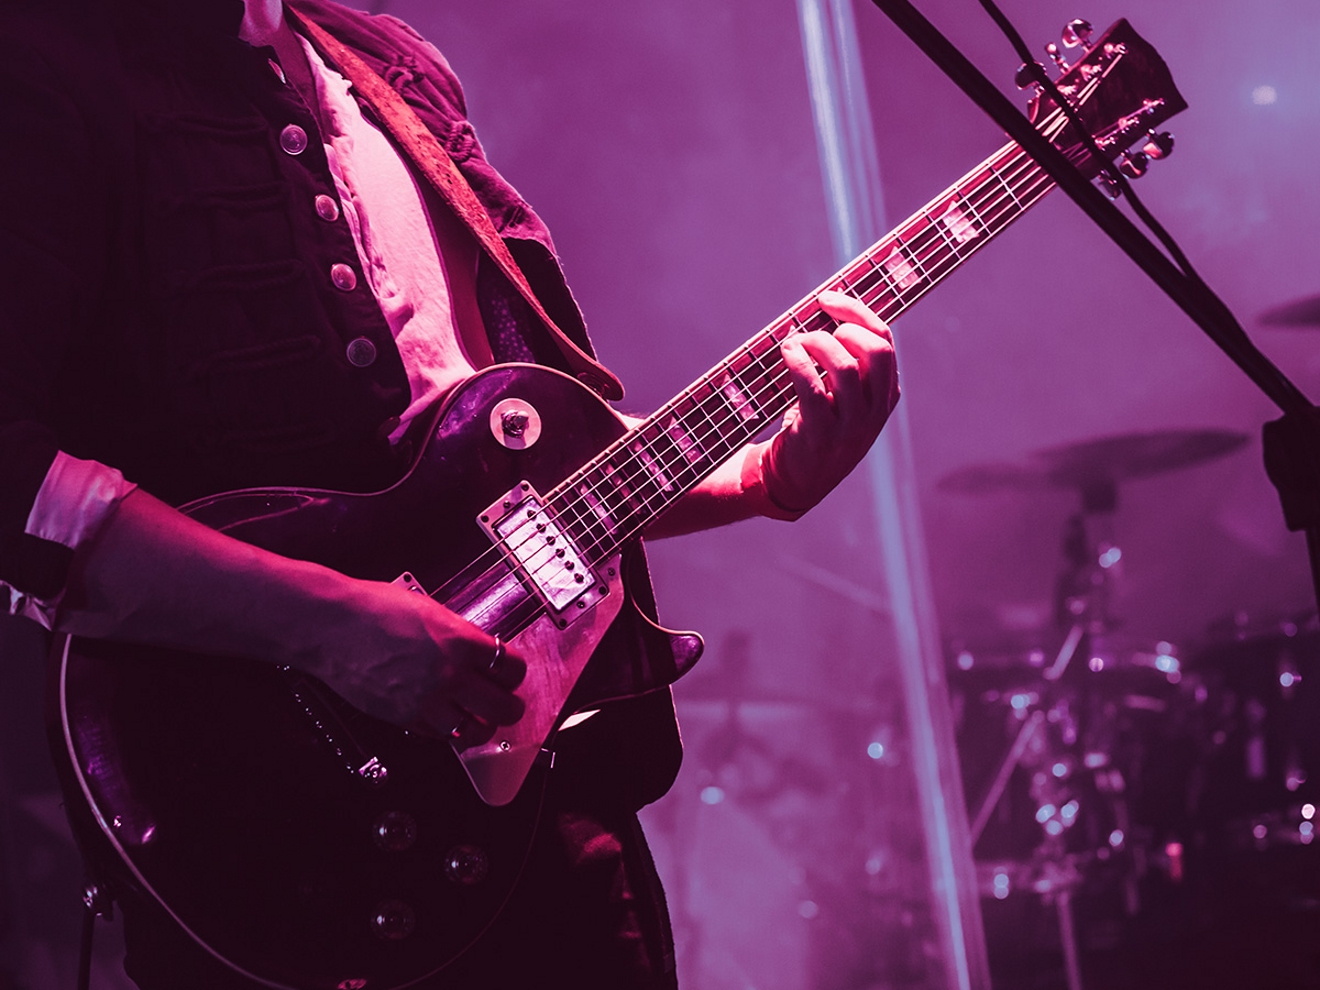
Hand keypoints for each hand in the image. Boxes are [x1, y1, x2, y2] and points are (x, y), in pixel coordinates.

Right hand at [314, 579, 525, 747]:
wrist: (331, 625)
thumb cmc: (372, 609)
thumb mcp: (430, 609)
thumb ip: (459, 633)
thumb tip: (479, 650)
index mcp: (459, 641)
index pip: (511, 667)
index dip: (515, 671)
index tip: (511, 672)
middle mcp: (447, 674)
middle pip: (502, 707)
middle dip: (511, 706)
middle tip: (509, 703)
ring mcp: (425, 699)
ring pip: (473, 731)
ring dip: (482, 726)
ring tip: (481, 719)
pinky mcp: (403, 717)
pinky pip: (439, 735)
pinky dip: (448, 731)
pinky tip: (447, 718)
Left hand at [763, 290, 899, 512]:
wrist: (798, 483)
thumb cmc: (816, 428)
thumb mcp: (843, 400)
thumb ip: (844, 364)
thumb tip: (820, 312)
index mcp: (885, 395)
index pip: (884, 340)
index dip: (856, 312)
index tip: (827, 299)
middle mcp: (875, 411)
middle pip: (876, 350)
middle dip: (845, 326)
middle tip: (816, 328)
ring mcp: (851, 426)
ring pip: (844, 366)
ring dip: (815, 343)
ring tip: (795, 342)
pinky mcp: (822, 436)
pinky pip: (812, 388)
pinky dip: (797, 362)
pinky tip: (787, 353)